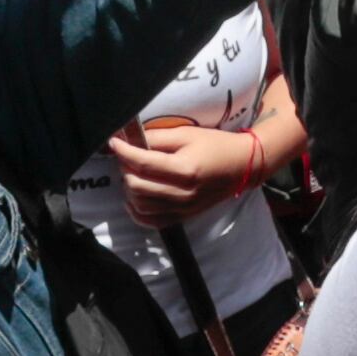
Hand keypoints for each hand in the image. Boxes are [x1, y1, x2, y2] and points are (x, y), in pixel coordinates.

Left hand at [111, 118, 257, 227]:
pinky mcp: (183, 217)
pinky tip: (135, 198)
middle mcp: (183, 193)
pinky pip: (152, 222)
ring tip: (133, 175)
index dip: (123, 152)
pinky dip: (137, 212)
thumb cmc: (216, 146)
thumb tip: (131, 139)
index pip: (142, 163)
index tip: (114, 142)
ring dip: (129, 190)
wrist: (242, 166)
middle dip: (125, 170)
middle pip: (137, 187)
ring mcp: (183, 208)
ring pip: (140, 206)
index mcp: (185, 170)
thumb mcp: (187, 134)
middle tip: (126, 157)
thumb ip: (157, 138)